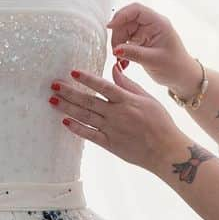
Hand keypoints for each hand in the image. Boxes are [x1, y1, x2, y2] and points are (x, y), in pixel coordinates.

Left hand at [49, 65, 183, 173]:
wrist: (165, 150)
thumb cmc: (160, 122)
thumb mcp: (147, 98)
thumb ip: (128, 84)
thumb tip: (114, 69)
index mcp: (127, 100)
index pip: (103, 86)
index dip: (87, 79)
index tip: (72, 72)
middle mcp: (117, 114)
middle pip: (88, 101)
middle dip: (69, 92)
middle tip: (53, 85)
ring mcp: (112, 130)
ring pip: (85, 116)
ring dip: (67, 108)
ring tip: (53, 100)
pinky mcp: (109, 144)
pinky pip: (89, 135)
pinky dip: (76, 128)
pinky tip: (64, 121)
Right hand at [107, 2, 198, 94]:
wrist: (182, 77)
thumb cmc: (175, 67)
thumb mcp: (153, 61)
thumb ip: (134, 54)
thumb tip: (116, 49)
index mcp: (158, 23)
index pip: (136, 10)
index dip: (121, 15)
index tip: (110, 27)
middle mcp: (151, 25)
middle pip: (127, 20)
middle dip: (118, 34)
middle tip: (115, 51)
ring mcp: (146, 32)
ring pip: (124, 30)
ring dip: (118, 43)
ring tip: (120, 59)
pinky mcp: (141, 41)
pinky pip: (126, 40)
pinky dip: (121, 50)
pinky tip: (123, 61)